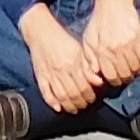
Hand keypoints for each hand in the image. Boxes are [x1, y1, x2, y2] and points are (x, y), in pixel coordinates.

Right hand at [19, 0, 101, 115]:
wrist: (40, 30)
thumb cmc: (62, 39)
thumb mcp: (79, 49)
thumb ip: (89, 66)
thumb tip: (99, 82)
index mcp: (73, 63)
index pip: (85, 86)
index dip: (90, 96)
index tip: (93, 99)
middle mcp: (62, 70)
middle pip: (74, 94)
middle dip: (81, 103)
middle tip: (85, 106)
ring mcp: (50, 74)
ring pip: (61, 96)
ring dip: (69, 106)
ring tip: (74, 109)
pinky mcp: (40, 75)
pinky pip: (45, 92)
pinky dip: (51, 102)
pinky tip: (58, 108)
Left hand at [79, 0, 139, 90]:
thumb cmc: (99, 20)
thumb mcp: (88, 39)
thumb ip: (90, 60)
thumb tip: (97, 79)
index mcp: (100, 51)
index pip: (110, 76)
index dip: (115, 81)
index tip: (118, 78)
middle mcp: (113, 50)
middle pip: (124, 75)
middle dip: (126, 78)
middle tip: (127, 75)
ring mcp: (126, 45)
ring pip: (135, 69)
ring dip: (136, 72)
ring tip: (135, 69)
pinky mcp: (138, 39)